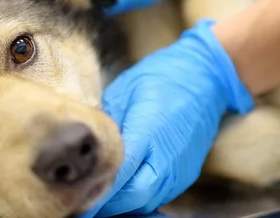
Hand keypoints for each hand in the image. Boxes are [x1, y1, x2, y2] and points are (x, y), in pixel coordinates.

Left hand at [84, 20, 253, 216]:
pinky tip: (120, 189)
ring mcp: (179, 170)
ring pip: (145, 201)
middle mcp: (167, 158)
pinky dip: (137, 197)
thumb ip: (107, 126)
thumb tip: (86, 148)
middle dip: (105, 202)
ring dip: (121, 202)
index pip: (119, 174)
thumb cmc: (161, 77)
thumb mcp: (123, 92)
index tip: (74, 193)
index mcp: (149, 133)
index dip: (95, 188)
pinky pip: (157, 196)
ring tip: (96, 195)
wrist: (206, 76)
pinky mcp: (185, 175)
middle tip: (80, 197)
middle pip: (133, 197)